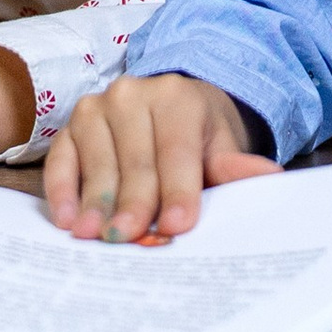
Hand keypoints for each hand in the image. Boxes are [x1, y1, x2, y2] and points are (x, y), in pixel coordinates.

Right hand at [45, 73, 278, 241]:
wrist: (169, 107)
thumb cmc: (197, 136)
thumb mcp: (220, 147)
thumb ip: (234, 167)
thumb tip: (268, 177)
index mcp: (177, 98)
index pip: (177, 150)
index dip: (178, 190)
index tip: (177, 226)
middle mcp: (132, 94)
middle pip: (136, 158)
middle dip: (134, 202)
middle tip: (128, 237)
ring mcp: (96, 107)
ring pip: (98, 160)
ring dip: (96, 202)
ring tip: (94, 236)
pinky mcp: (69, 126)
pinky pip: (62, 159)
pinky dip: (63, 190)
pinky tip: (67, 219)